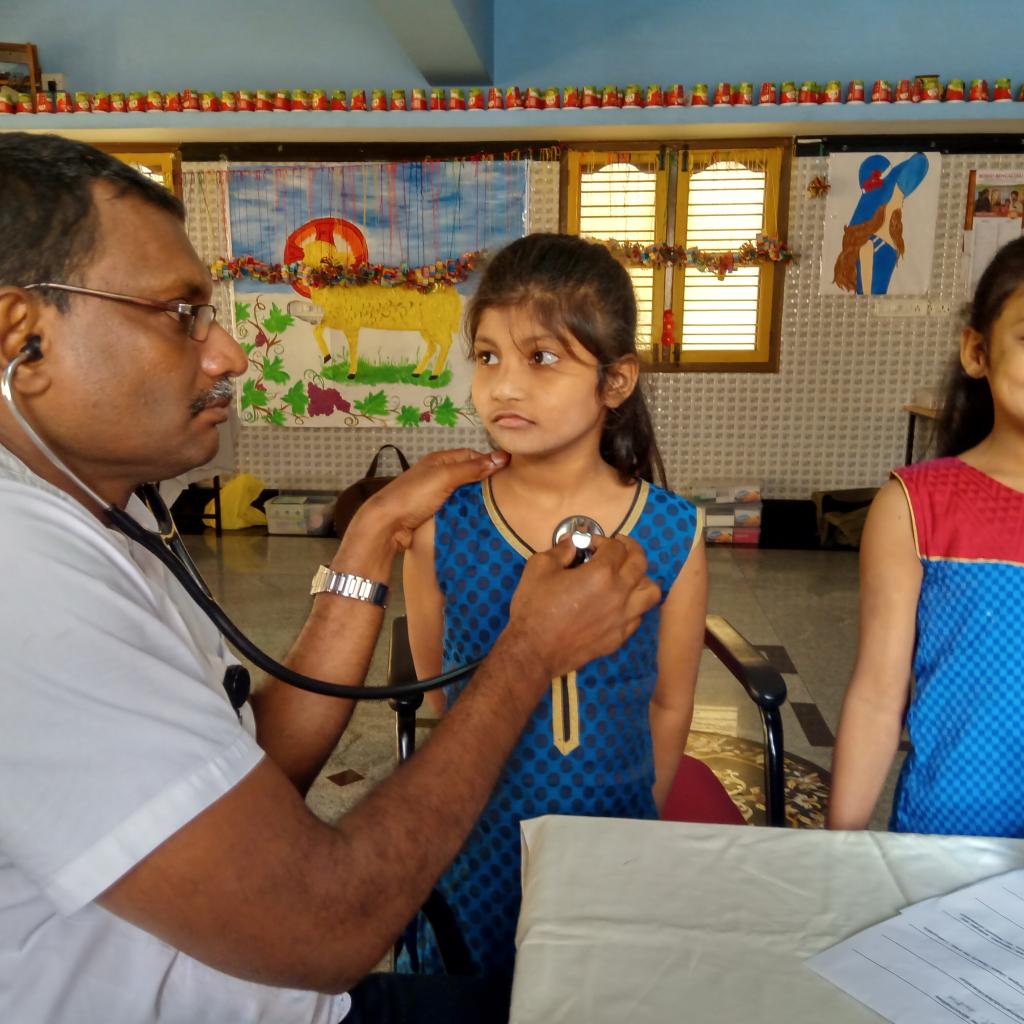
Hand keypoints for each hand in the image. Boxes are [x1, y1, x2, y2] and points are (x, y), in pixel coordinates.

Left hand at [347, 448, 507, 554]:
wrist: (387, 524)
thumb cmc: (413, 495)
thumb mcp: (445, 477)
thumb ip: (472, 468)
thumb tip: (501, 457)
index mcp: (439, 460)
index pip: (470, 455)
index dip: (488, 461)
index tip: (508, 471)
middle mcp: (438, 475)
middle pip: (468, 475)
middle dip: (484, 482)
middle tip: (507, 492)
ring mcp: (435, 495)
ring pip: (463, 494)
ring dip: (476, 499)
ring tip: (498, 507)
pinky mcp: (434, 513)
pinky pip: (456, 509)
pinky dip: (467, 512)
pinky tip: (479, 518)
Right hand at [506, 534, 659, 682]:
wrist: (534, 651)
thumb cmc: (535, 608)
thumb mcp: (539, 568)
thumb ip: (560, 550)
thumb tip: (572, 543)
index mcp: (601, 574)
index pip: (616, 547)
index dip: (603, 540)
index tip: (589, 545)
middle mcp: (620, 594)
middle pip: (640, 563)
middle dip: (630, 549)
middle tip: (617, 548)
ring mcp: (623, 618)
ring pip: (651, 592)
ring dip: (641, 578)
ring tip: (626, 576)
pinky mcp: (619, 637)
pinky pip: (638, 615)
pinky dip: (633, 604)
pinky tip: (617, 603)